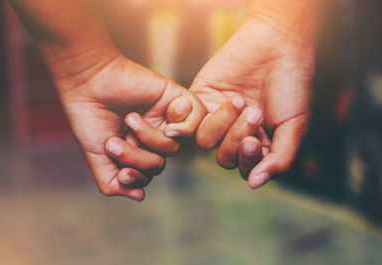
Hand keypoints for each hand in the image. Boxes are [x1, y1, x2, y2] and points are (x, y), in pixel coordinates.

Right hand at [58, 54, 204, 200]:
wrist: (89, 82)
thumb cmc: (89, 116)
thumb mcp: (97, 156)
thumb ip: (112, 182)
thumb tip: (140, 196)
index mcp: (135, 148)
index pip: (148, 174)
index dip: (138, 178)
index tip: (121, 173)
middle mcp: (151, 135)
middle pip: (159, 164)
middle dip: (137, 158)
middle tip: (114, 141)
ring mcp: (164, 118)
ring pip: (173, 148)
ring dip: (150, 139)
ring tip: (130, 120)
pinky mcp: (176, 99)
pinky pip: (197, 120)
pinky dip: (185, 127)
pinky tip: (166, 123)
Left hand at [191, 13, 314, 188]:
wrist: (276, 45)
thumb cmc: (290, 85)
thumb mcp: (294, 125)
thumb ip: (279, 158)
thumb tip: (255, 184)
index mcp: (258, 144)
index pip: (246, 168)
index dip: (248, 160)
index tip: (254, 140)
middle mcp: (235, 135)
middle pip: (225, 158)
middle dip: (237, 139)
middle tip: (254, 113)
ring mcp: (217, 118)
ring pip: (207, 142)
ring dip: (224, 125)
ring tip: (240, 100)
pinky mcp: (201, 100)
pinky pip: (191, 121)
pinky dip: (200, 117)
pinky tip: (224, 101)